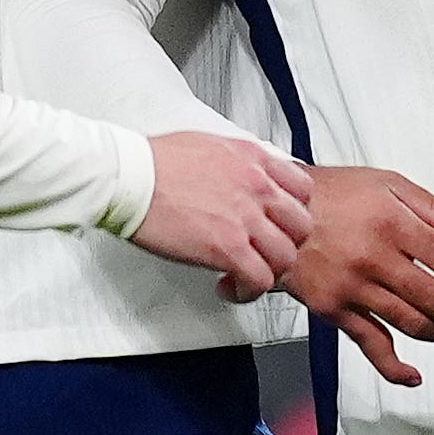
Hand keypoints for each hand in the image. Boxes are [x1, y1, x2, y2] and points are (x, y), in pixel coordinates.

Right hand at [127, 133, 316, 299]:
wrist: (130, 176)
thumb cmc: (154, 161)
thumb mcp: (210, 144)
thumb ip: (236, 159)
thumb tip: (240, 171)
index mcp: (253, 159)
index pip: (303, 188)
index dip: (294, 210)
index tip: (280, 221)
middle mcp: (256, 187)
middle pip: (302, 225)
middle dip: (286, 243)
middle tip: (266, 251)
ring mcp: (245, 218)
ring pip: (286, 257)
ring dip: (269, 270)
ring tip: (248, 274)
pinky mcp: (227, 247)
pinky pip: (260, 280)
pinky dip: (248, 290)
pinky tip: (230, 286)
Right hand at [284, 165, 433, 386]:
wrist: (274, 212)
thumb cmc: (331, 194)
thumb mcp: (386, 182)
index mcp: (394, 224)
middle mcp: (376, 259)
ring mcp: (354, 289)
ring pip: (413, 324)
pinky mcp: (335, 310)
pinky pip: (370, 344)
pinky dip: (393, 366)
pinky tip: (414, 376)